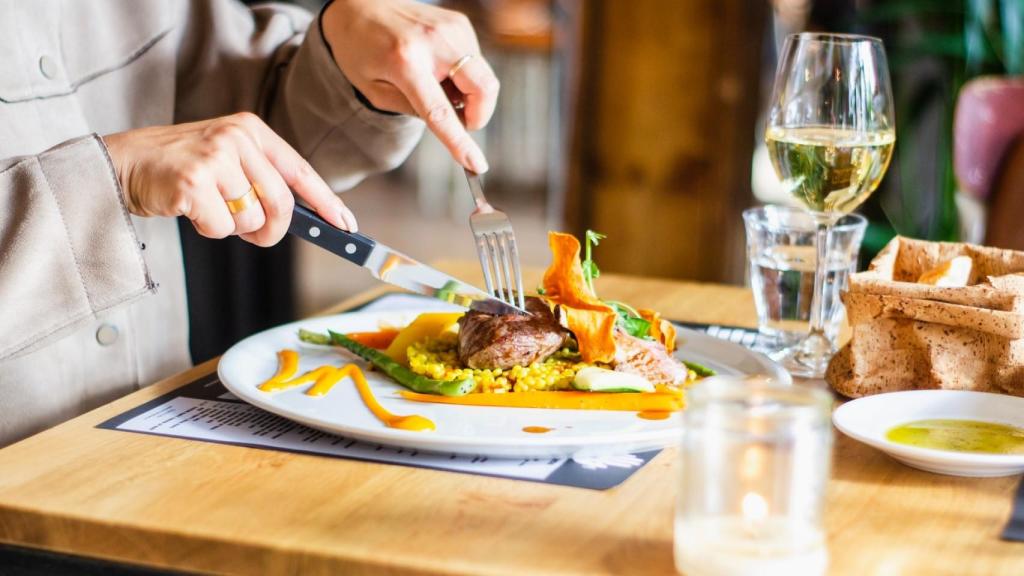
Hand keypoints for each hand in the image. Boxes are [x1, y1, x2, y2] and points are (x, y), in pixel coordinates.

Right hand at [103, 112, 356, 245]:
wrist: (124, 163)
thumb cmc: (182, 168)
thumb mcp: (228, 160)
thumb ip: (263, 180)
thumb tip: (305, 218)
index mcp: (251, 130)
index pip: (301, 172)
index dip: (327, 203)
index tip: (346, 226)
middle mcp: (237, 138)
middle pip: (282, 203)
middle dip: (273, 229)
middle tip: (257, 235)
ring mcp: (215, 158)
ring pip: (252, 218)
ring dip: (234, 227)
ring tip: (210, 208)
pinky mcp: (193, 181)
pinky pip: (222, 227)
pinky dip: (210, 229)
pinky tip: (191, 209)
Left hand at [322, 0, 498, 172]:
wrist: (357, 6)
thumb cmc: (359, 51)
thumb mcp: (375, 91)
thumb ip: (413, 110)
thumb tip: (453, 122)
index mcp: (404, 62)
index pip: (440, 111)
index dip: (460, 141)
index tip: (476, 164)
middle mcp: (433, 41)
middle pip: (483, 88)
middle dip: (479, 114)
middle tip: (461, 121)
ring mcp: (451, 28)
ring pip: (482, 77)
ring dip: (467, 92)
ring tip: (434, 83)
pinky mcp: (459, 22)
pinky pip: (475, 61)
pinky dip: (463, 75)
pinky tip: (438, 67)